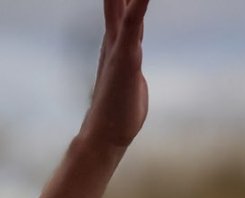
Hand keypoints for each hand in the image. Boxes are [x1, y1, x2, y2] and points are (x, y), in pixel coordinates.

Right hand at [80, 0, 150, 149]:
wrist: (105, 137)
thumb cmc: (119, 117)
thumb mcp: (131, 86)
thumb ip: (133, 72)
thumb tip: (133, 77)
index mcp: (119, 45)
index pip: (124, 7)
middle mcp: (117, 41)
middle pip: (119, 0)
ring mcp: (121, 47)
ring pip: (126, 5)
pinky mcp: (127, 57)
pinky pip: (134, 22)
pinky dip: (139, 3)